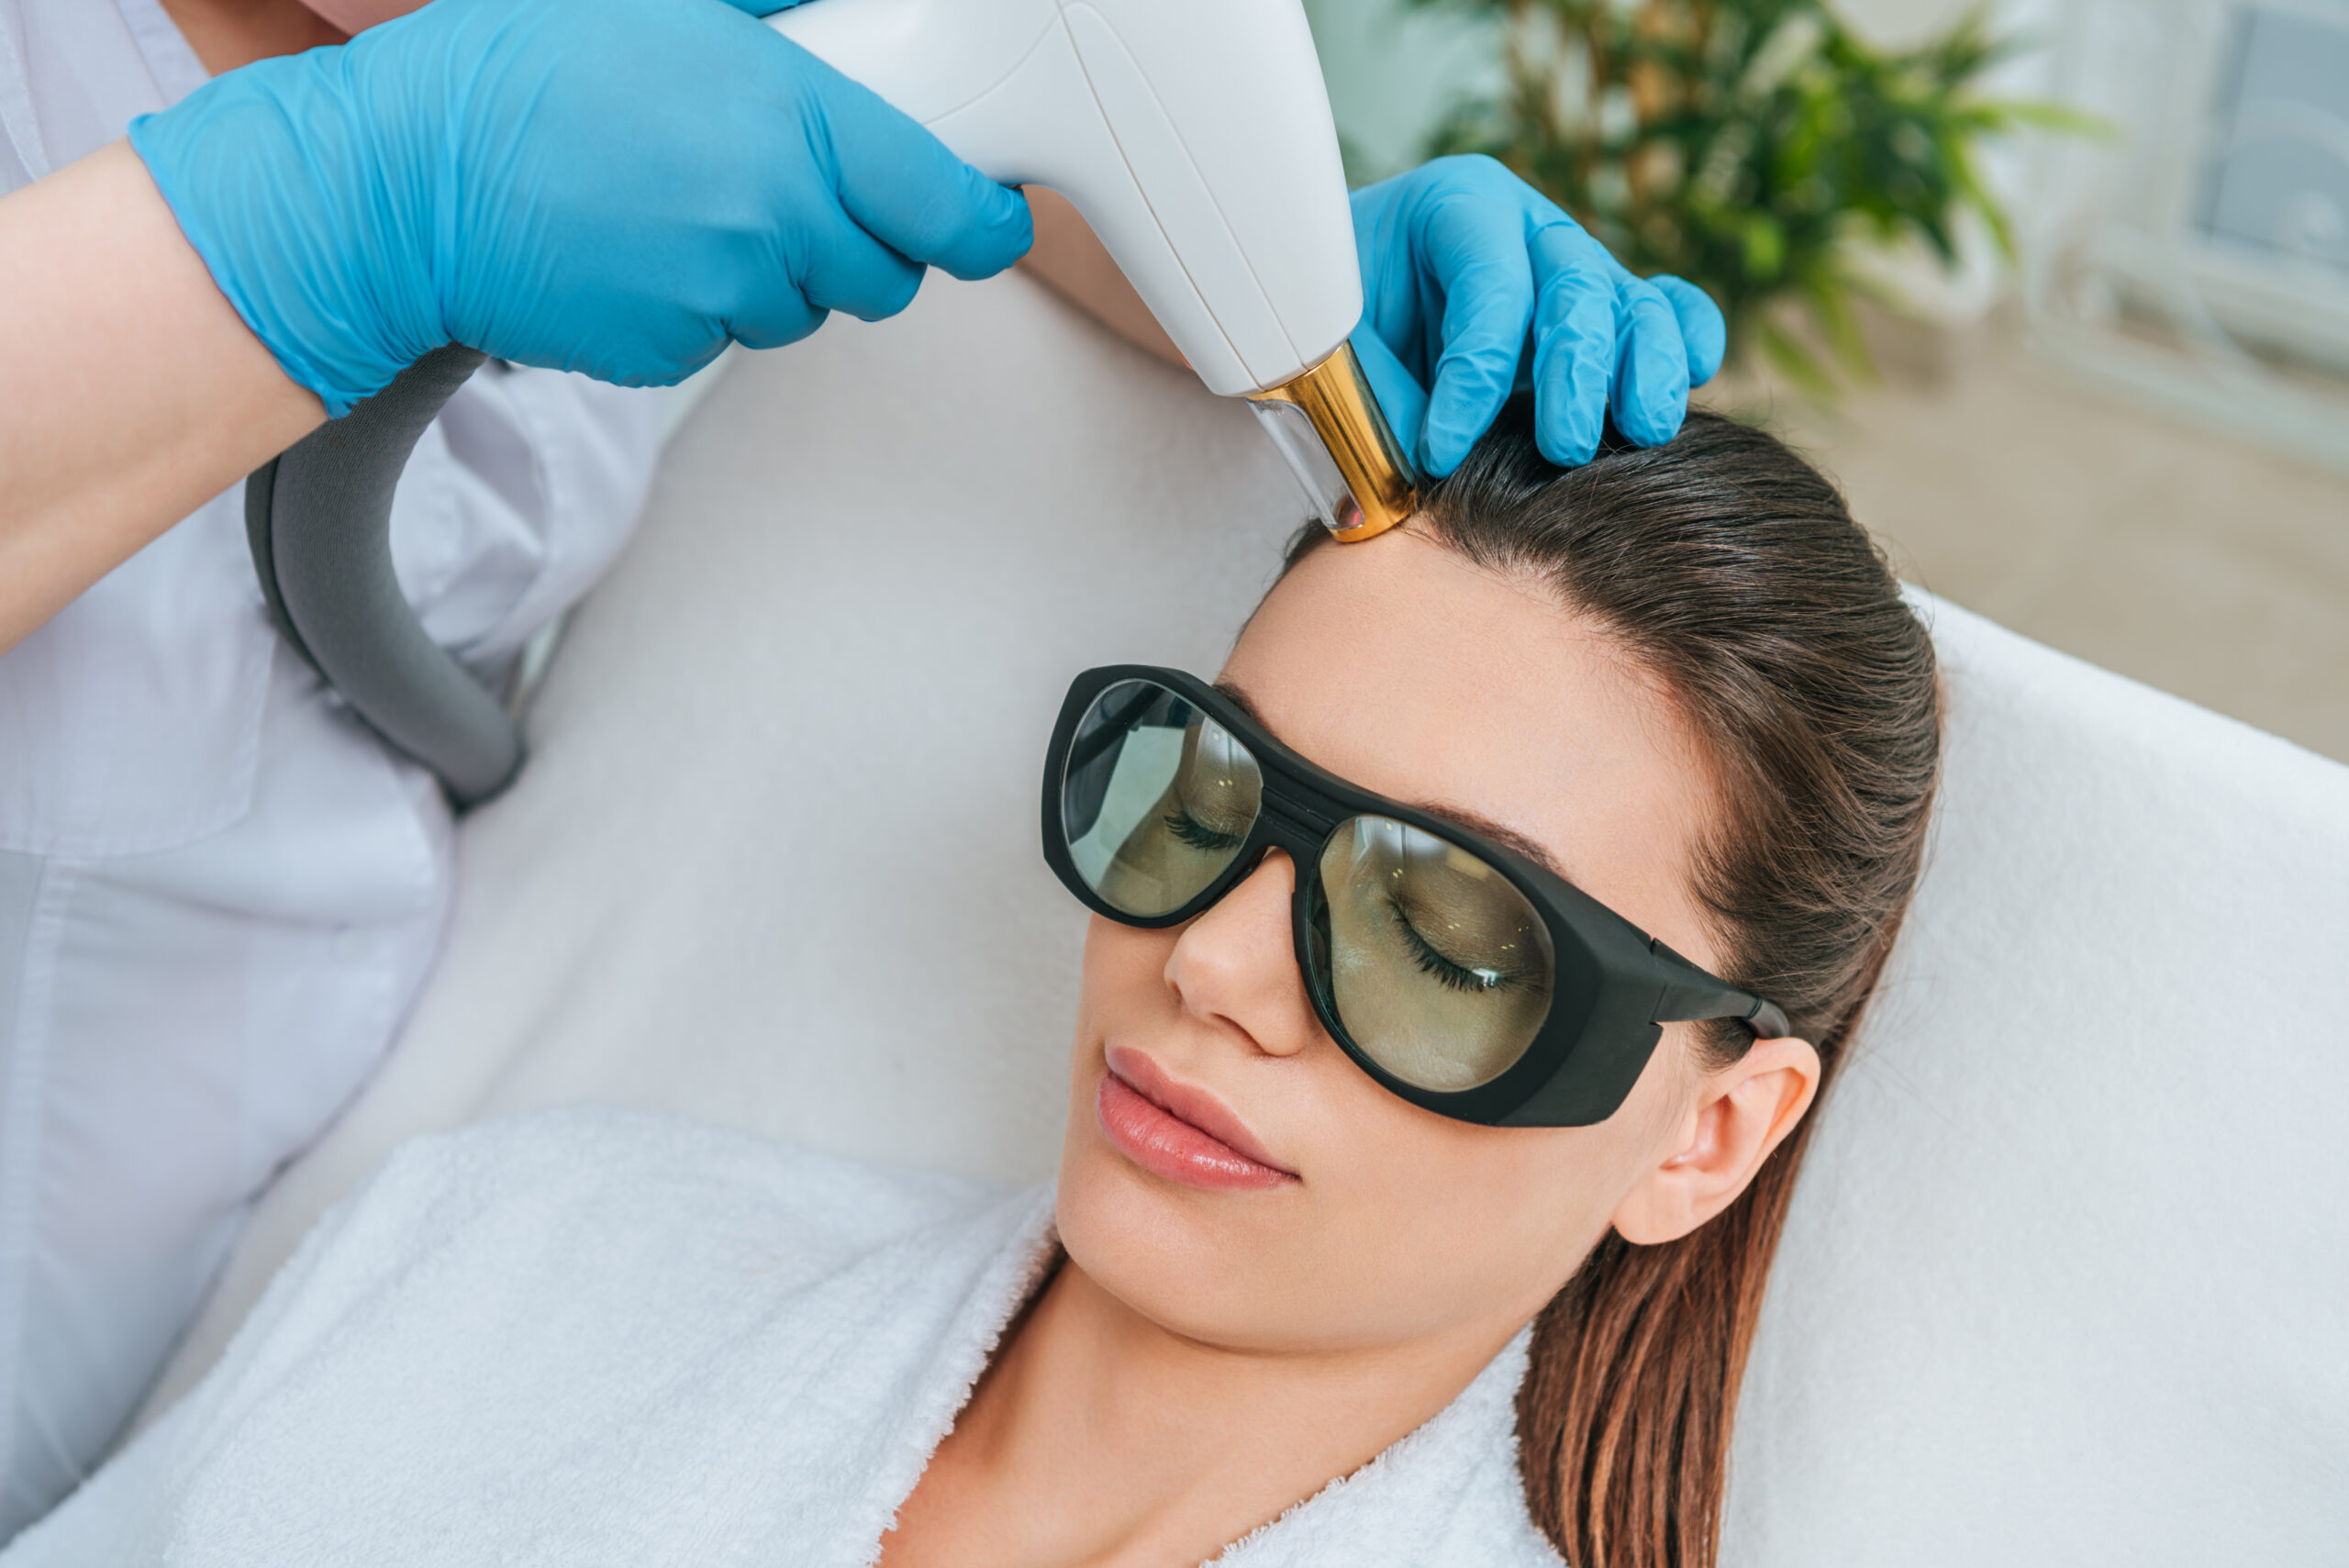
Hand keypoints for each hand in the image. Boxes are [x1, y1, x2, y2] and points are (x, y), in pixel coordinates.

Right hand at [127, 0, 1032, 415]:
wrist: (403, 177)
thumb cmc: (515, 73)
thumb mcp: (666, 7)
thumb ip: (771, 27)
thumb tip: (825, 28)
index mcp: (790, 120)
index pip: (944, 205)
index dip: (982, 222)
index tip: (994, 221)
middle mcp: (772, 218)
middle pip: (882, 275)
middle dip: (861, 244)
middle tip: (802, 198)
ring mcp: (723, 295)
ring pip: (802, 311)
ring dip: (775, 274)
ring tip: (688, 208)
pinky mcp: (672, 351)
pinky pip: (725, 339)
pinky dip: (704, 306)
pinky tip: (642, 250)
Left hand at [1349, 155, 1725, 475]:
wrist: (1359, 308)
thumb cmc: (1346, 321)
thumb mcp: (1340, 344)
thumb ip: (1379, 396)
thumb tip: (1427, 469)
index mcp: (1456, 206)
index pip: (1488, 286)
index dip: (1474, 372)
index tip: (1443, 450)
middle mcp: (1528, 226)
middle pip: (1575, 284)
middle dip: (1576, 370)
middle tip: (1563, 447)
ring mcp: (1577, 265)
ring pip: (1634, 300)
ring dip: (1647, 365)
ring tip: (1643, 429)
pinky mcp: (1610, 308)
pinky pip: (1669, 307)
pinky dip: (1688, 336)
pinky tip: (1694, 375)